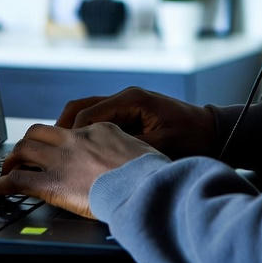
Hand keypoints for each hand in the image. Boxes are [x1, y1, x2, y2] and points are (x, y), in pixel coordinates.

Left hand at [0, 121, 158, 217]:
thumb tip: (132, 162)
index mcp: (99, 129)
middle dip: (26, 143)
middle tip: (19, 156)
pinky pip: (18, 180)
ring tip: (4, 171)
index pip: (71, 130)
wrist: (144, 187)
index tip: (55, 151)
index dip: (59, 141)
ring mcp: (62, 159)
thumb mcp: (144, 151)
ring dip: (10, 160)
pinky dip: (1, 185)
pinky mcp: (52, 183)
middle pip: (40, 132)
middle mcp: (76, 139)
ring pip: (24, 150)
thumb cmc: (151, 174)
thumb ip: (128, 152)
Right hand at [55, 86, 216, 158]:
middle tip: (47, 152)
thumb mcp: (161, 148)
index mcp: (131, 100)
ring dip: (71, 131)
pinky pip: (98, 119)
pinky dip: (85, 133)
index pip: (89, 115)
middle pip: (80, 108)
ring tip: (58, 154)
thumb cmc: (192, 139)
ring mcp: (126, 104)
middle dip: (62, 129)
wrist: (214, 132)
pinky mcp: (129, 114)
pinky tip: (80, 153)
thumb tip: (102, 164)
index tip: (60, 157)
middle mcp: (125, 98)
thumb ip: (130, 152)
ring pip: (86, 112)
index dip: (72, 137)